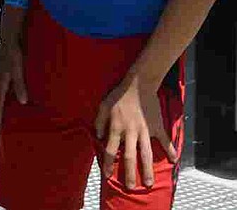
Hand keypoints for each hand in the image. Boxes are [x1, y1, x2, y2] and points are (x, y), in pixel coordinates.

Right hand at [0, 35, 27, 123]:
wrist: (9, 36)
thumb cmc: (13, 52)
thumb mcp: (17, 69)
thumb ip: (20, 85)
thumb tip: (23, 102)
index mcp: (1, 80)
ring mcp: (2, 73)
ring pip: (1, 90)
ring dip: (1, 100)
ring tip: (3, 109)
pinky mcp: (6, 68)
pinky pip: (5, 84)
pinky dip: (6, 92)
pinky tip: (11, 92)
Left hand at [95, 74, 177, 189]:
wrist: (138, 85)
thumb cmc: (119, 95)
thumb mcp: (103, 106)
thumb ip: (99, 122)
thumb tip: (98, 137)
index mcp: (117, 128)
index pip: (111, 150)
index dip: (108, 163)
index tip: (107, 175)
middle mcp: (131, 132)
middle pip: (130, 157)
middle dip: (129, 174)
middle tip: (130, 187)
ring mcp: (145, 131)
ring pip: (146, 154)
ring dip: (147, 170)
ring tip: (148, 183)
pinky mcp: (157, 127)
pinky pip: (164, 140)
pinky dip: (170, 150)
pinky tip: (174, 161)